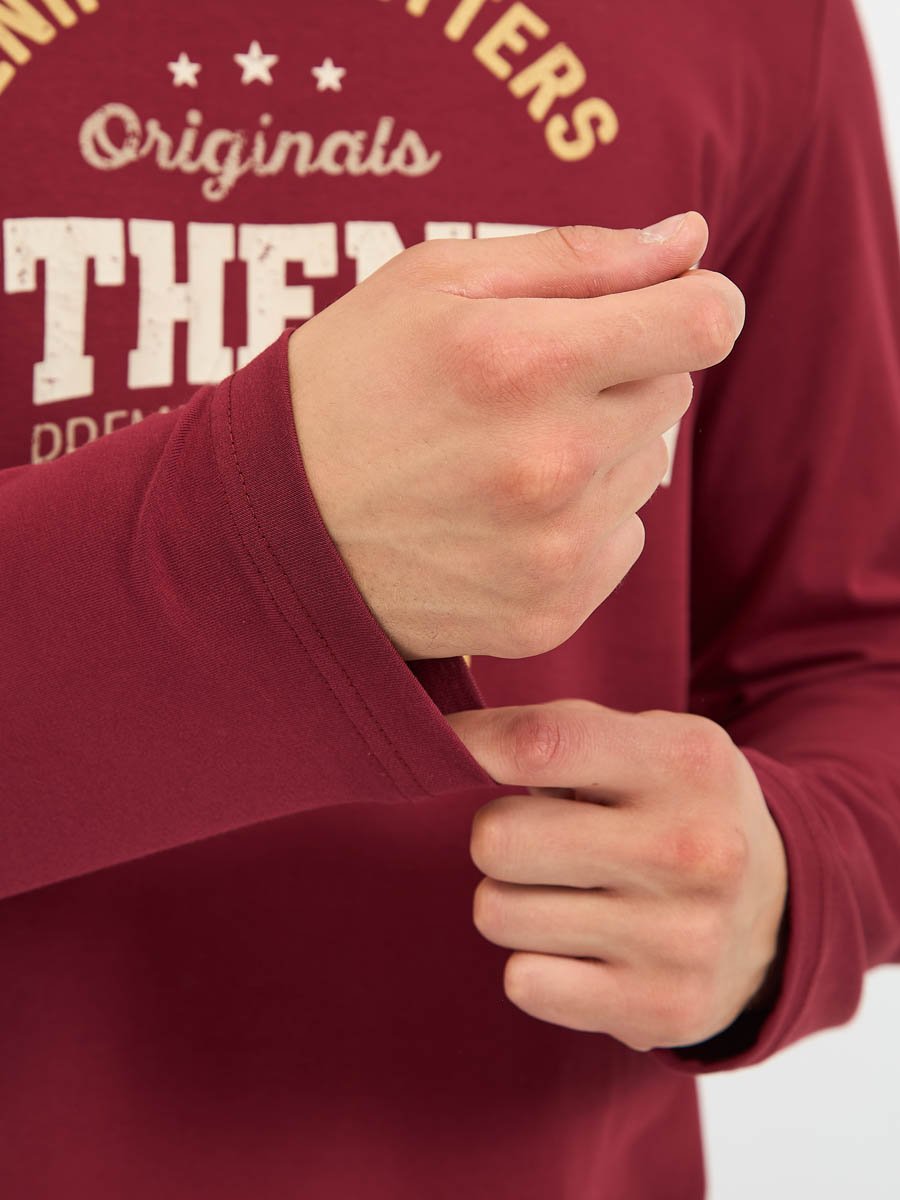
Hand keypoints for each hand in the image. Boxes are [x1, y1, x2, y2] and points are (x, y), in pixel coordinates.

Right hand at [288, 215, 744, 660]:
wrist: (268, 531)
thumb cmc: (346, 385)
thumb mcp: (433, 281)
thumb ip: (576, 254)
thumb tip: (692, 238)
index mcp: (522, 359)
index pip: (704, 321)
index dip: (696, 301)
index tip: (668, 304)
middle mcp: (549, 463)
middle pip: (673, 393)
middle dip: (619, 374)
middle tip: (522, 388)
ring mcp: (551, 551)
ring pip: (647, 472)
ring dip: (598, 452)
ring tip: (498, 456)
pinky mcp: (547, 613)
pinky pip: (622, 544)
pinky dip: (581, 523)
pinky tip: (501, 516)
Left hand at [446, 699, 788, 1051]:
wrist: (775, 912)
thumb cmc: (674, 808)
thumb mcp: (647, 741)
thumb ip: (555, 733)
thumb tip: (437, 737)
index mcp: (686, 762)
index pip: (539, 745)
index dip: (465, 744)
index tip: (437, 745)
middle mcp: (694, 849)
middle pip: (497, 837)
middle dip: (497, 832)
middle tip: (535, 837)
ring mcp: (681, 937)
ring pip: (495, 911)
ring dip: (511, 899)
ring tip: (564, 890)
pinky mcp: (662, 1008)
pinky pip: (523, 982)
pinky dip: (535, 963)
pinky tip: (581, 946)